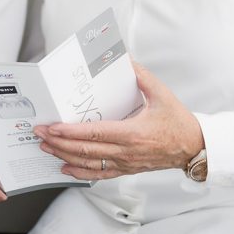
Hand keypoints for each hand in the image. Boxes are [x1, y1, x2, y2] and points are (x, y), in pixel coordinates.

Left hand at [33, 62, 202, 180]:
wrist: (193, 147)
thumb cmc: (178, 122)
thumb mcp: (161, 94)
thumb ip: (141, 75)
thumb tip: (124, 58)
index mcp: (131, 133)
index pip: (94, 134)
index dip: (70, 132)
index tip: (53, 127)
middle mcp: (125, 152)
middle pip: (85, 150)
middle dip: (59, 143)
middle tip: (40, 134)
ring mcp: (125, 163)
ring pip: (88, 163)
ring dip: (64, 156)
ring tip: (46, 148)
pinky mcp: (126, 169)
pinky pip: (99, 174)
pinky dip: (80, 172)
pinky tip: (65, 168)